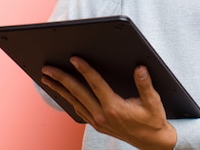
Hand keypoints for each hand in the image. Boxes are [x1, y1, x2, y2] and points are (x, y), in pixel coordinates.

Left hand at [41, 57, 176, 149]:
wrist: (152, 142)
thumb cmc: (153, 121)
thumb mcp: (153, 102)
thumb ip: (145, 84)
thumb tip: (140, 68)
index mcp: (114, 108)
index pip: (95, 84)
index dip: (84, 69)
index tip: (74, 58)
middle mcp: (102, 115)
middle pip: (77, 92)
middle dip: (61, 78)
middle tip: (47, 68)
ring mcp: (97, 121)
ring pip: (74, 101)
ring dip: (59, 89)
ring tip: (47, 78)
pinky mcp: (96, 124)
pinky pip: (77, 109)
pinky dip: (67, 99)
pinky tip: (62, 92)